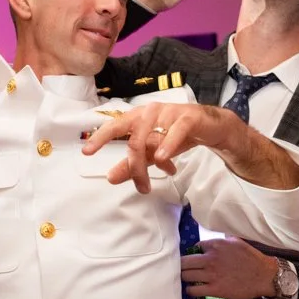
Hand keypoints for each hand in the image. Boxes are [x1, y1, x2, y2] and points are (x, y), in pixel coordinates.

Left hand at [82, 102, 247, 192]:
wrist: (213, 127)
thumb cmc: (178, 136)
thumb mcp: (153, 153)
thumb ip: (132, 164)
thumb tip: (110, 178)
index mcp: (139, 117)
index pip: (116, 125)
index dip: (100, 137)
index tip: (86, 152)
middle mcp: (151, 111)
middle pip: (134, 138)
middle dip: (134, 165)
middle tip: (141, 187)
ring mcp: (170, 112)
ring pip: (152, 137)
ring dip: (151, 163)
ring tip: (152, 182)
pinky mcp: (189, 117)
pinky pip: (175, 130)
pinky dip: (168, 144)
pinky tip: (163, 159)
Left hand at [182, 237, 276, 298]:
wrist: (264, 276)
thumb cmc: (252, 258)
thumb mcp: (237, 241)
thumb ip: (223, 240)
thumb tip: (215, 239)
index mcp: (216, 245)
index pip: (195, 247)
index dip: (193, 253)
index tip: (194, 258)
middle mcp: (211, 259)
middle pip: (184, 262)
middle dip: (182, 265)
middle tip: (184, 269)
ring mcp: (211, 275)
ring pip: (186, 275)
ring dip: (184, 277)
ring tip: (187, 279)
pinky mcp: (215, 289)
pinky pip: (193, 290)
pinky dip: (190, 290)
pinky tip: (192, 290)